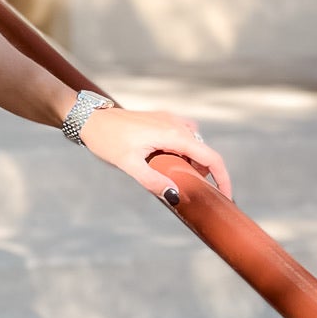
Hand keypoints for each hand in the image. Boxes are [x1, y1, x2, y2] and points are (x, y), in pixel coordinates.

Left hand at [79, 107, 232, 205]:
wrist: (90, 118)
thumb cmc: (107, 141)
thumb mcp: (128, 165)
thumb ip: (152, 181)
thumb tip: (176, 197)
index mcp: (173, 134)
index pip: (211, 158)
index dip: (223, 179)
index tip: (226, 198)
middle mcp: (176, 124)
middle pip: (204, 153)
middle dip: (202, 174)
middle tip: (185, 190)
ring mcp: (170, 119)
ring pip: (194, 145)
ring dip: (190, 163)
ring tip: (170, 176)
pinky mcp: (162, 119)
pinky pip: (183, 137)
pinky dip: (182, 152)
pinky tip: (164, 160)